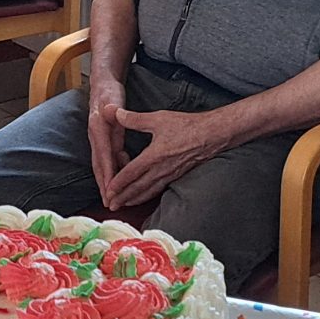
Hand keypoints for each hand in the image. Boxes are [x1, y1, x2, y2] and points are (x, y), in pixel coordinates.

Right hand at [87, 77, 129, 202]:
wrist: (102, 85)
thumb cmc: (109, 93)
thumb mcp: (113, 101)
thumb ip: (113, 111)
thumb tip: (108, 113)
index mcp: (98, 129)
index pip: (103, 155)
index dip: (107, 173)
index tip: (111, 189)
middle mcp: (95, 137)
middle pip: (99, 166)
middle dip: (104, 186)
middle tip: (110, 203)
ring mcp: (98, 140)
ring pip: (102, 165)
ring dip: (107, 182)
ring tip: (114, 199)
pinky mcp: (103, 140)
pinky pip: (107, 159)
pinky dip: (113, 171)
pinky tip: (122, 178)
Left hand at [104, 106, 232, 210]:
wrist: (212, 135)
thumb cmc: (186, 126)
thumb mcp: (158, 119)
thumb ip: (135, 119)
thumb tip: (115, 112)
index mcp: (154, 156)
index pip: (131, 173)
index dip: (118, 183)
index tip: (108, 190)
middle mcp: (160, 169)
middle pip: (137, 187)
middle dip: (123, 197)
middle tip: (111, 205)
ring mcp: (169, 174)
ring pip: (148, 191)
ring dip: (134, 199)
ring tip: (123, 204)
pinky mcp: (176, 175)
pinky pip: (158, 189)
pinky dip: (147, 195)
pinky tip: (142, 196)